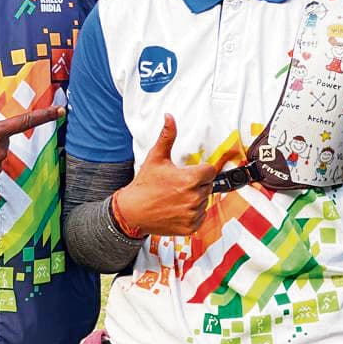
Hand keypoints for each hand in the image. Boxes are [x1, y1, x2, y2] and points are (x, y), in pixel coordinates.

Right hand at [115, 114, 216, 235]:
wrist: (132, 211)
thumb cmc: (144, 185)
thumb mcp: (156, 158)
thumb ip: (167, 136)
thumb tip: (169, 117)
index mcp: (190, 179)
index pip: (210, 171)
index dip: (200, 170)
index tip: (188, 173)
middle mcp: (194, 197)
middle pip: (208, 186)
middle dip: (196, 184)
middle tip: (178, 185)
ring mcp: (192, 213)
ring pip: (204, 201)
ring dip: (194, 199)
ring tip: (176, 197)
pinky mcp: (190, 226)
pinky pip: (200, 216)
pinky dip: (192, 213)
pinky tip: (177, 208)